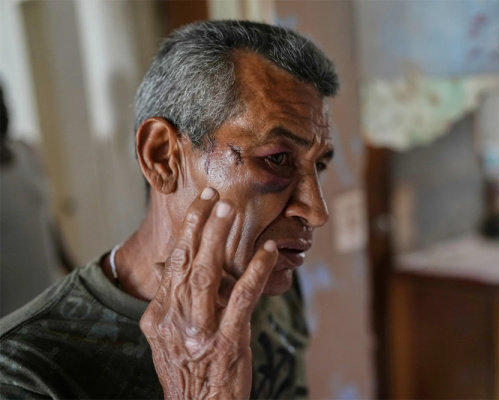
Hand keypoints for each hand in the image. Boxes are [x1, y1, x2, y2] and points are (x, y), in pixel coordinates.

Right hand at [140, 188, 277, 398]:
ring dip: (218, 239)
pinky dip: (256, 271)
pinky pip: (243, 298)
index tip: (201, 202)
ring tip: (230, 210)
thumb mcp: (169, 335)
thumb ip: (173, 299)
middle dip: (200, 225)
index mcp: (159, 316)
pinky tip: (268, 251)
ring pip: (207, 275)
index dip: (188, 230)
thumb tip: (170, 263)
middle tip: (214, 195)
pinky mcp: (228, 342)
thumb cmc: (188, 369)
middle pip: (187, 262)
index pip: (173, 263)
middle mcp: (175, 321)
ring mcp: (200, 332)